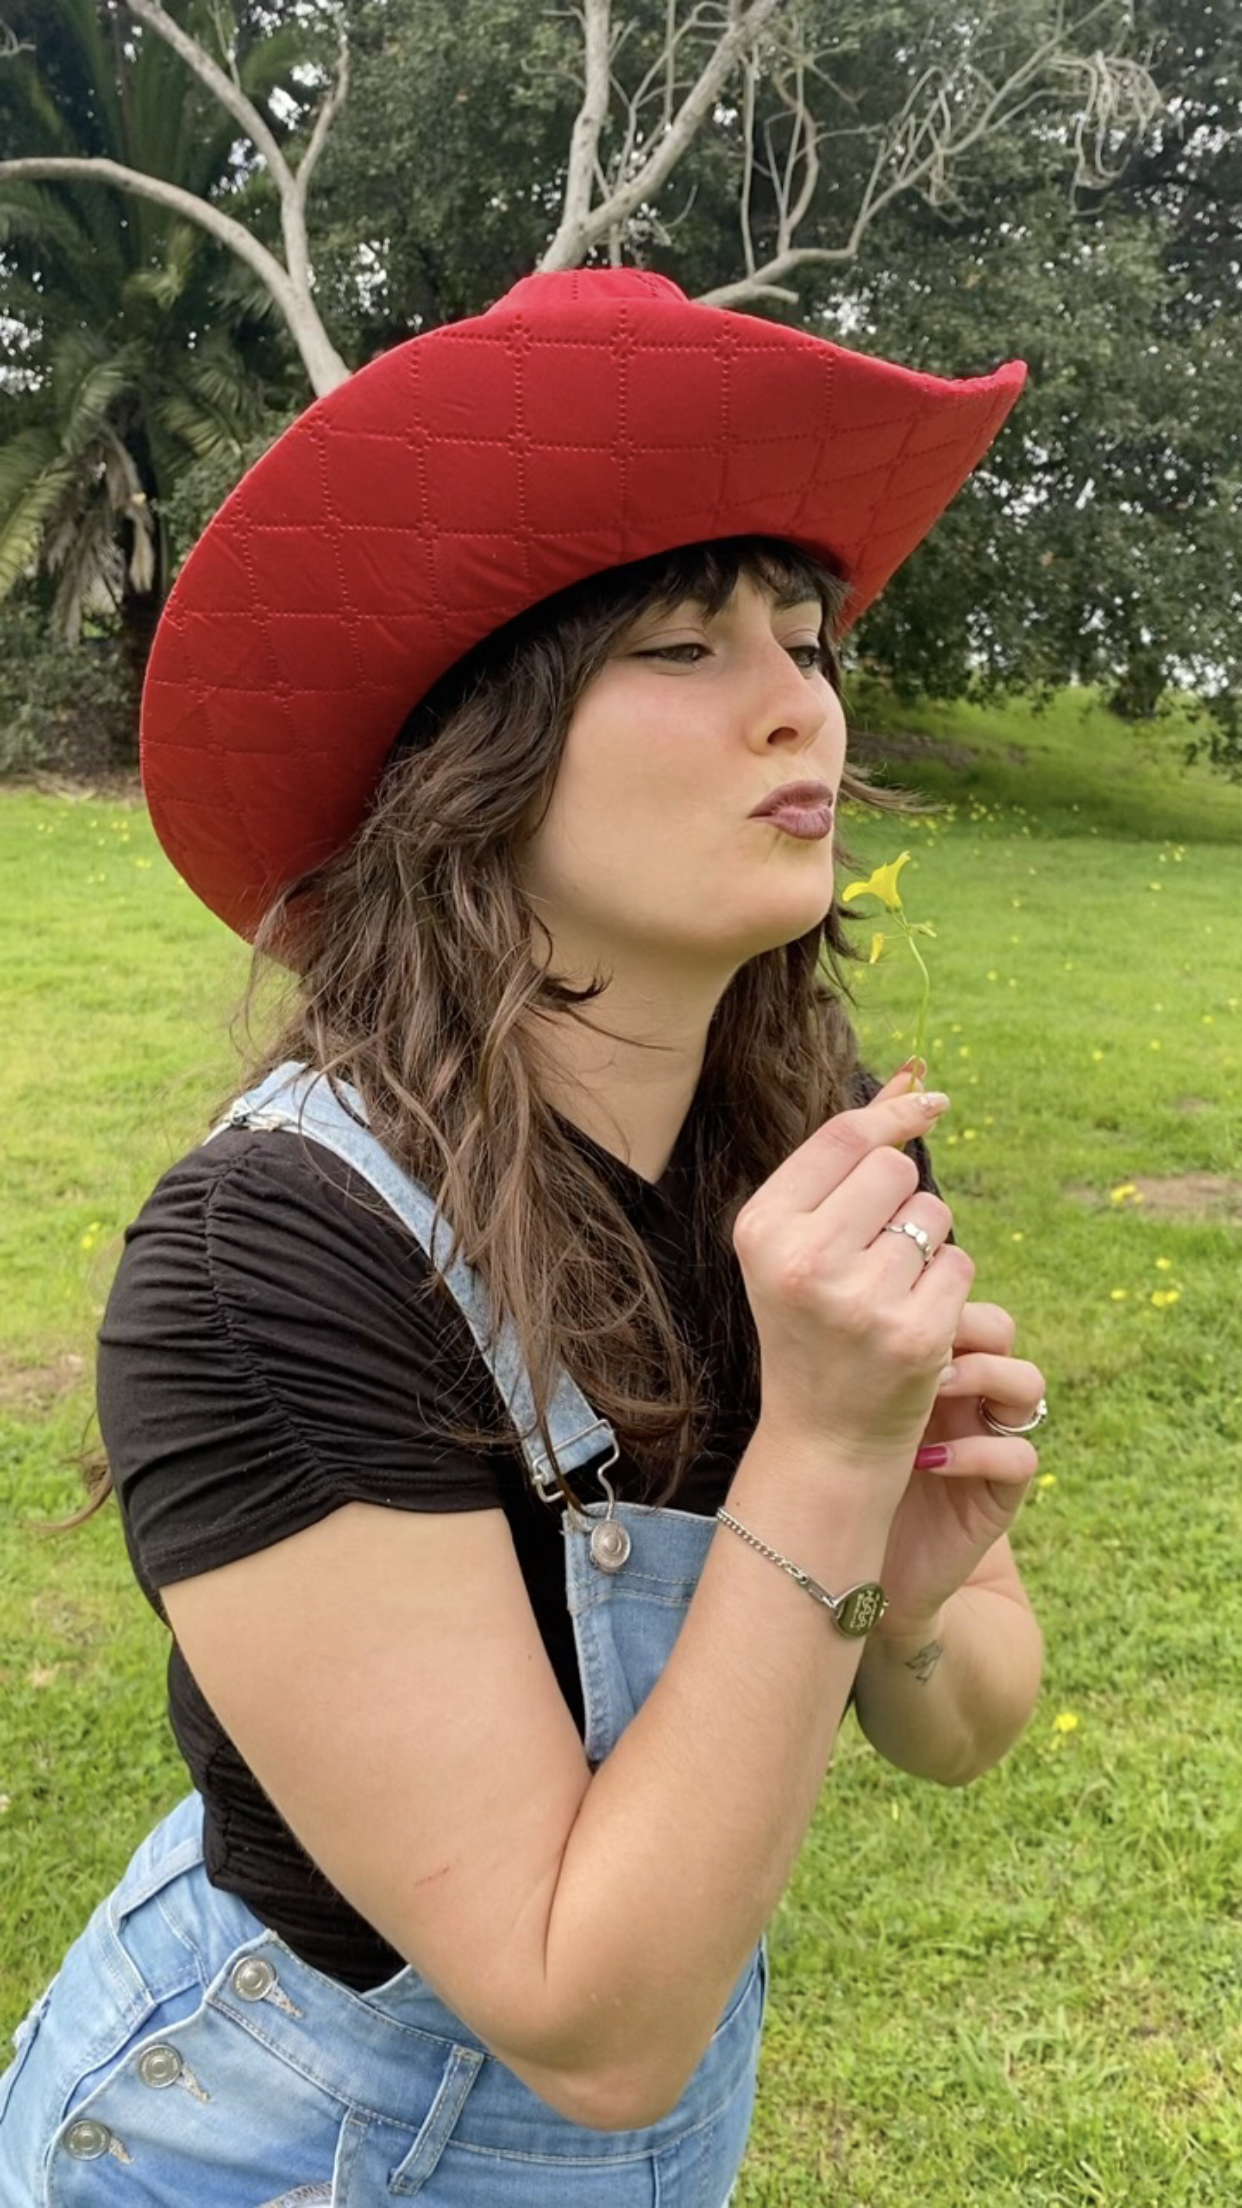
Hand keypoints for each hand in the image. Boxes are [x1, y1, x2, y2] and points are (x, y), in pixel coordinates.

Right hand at [733, 1066, 973, 1488]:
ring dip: (927, 1244)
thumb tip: (914, 1083)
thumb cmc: (811, 1326)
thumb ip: (842, 1167)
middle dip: (902, 1197)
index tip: (931, 1102)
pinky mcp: (914, 1334)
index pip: (845, 1136)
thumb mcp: (795, 1245)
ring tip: (890, 1291)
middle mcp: (803, 1260)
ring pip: (933, 1215)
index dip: (895, 1111)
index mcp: (762, 1228)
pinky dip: (948, 1287)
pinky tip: (915, 1320)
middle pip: (895, 1168)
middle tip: (877, 1250)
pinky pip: (959, 1265)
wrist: (823, 1438)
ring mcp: (860, 1299)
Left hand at [868, 1300, 1043, 1634]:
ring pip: (1027, 1383)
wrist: (860, 1558)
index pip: (958, 1303)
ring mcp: (988, 1438)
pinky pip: (1019, 1457)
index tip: (891, 1302)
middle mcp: (968, 1394)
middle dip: (966, 1327)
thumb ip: (847, 1354)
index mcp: (932, 1363)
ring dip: (984, 1376)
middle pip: (1000, 1329)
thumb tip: (826, 1290)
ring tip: (933, 1389)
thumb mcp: (843, 1405)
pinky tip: (930, 1459)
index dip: (937, 1296)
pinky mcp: (1000, 1493)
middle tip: (920, 1342)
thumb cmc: (846, 1474)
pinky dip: (980, 1451)